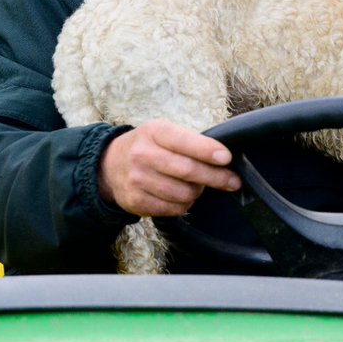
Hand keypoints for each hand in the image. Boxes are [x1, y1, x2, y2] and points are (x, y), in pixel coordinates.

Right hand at [98, 120, 240, 216]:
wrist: (109, 165)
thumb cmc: (148, 147)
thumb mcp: (163, 133)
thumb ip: (190, 142)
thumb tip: (223, 159)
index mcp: (154, 132)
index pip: (185, 141)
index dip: (208, 151)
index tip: (227, 158)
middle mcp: (143, 154)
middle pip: (188, 171)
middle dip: (216, 178)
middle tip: (232, 181)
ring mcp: (137, 179)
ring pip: (183, 193)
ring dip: (197, 192)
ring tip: (196, 186)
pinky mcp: (136, 201)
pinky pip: (173, 209)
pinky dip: (184, 205)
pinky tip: (182, 196)